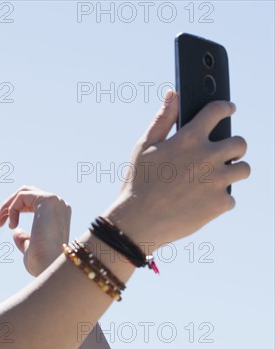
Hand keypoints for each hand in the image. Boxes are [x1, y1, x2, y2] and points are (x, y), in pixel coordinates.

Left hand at [0, 186, 70, 276]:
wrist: (50, 266)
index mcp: (57, 216)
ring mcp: (55, 201)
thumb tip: (16, 232)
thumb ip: (24, 240)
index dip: (14, 209)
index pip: (33, 202)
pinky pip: (22, 196)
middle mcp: (59, 206)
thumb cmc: (42, 264)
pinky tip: (12, 225)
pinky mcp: (48, 200)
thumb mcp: (30, 250)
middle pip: (27, 194)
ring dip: (7, 206)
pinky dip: (12, 209)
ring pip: (23, 192)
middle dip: (8, 205)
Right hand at [107, 90, 249, 245]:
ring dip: (232, 171)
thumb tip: (174, 93)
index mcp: (188, 138)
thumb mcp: (144, 147)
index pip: (218, 111)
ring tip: (212, 179)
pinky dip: (218, 199)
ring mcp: (217, 181)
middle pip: (240, 143)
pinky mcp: (221, 203)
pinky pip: (230, 197)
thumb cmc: (138, 182)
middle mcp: (208, 156)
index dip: (225, 108)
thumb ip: (163, 119)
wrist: (138, 222)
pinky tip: (199, 202)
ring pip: (243, 169)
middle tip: (217, 155)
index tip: (228, 110)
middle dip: (231, 147)